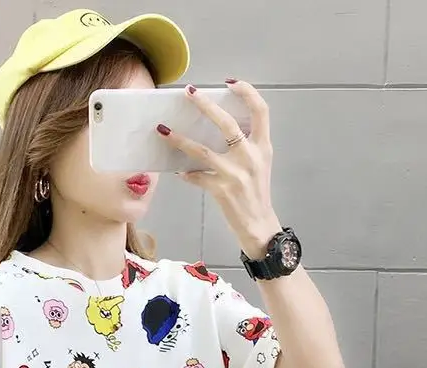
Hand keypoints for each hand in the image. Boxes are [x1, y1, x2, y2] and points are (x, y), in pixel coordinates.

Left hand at [157, 80, 281, 258]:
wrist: (260, 225)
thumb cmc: (257, 193)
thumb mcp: (261, 164)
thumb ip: (247, 145)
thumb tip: (219, 128)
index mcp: (263, 147)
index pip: (261, 110)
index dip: (247, 92)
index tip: (230, 83)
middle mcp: (251, 157)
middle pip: (227, 123)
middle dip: (205, 105)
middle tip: (189, 93)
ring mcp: (235, 174)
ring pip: (202, 150)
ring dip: (180, 139)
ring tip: (162, 130)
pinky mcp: (221, 190)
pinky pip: (197, 177)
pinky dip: (186, 173)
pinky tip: (178, 170)